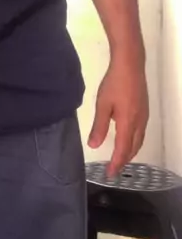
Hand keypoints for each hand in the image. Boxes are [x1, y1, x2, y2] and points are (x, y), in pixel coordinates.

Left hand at [88, 55, 148, 177]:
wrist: (130, 64)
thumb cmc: (115, 84)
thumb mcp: (103, 105)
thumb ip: (99, 126)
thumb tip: (94, 145)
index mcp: (128, 123)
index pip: (123, 150)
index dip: (116, 163)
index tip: (110, 174)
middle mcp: (139, 123)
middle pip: (134, 147)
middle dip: (124, 160)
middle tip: (114, 168)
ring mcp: (144, 115)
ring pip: (139, 140)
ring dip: (130, 151)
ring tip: (120, 157)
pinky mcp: (144, 109)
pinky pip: (141, 132)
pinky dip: (134, 141)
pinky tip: (127, 137)